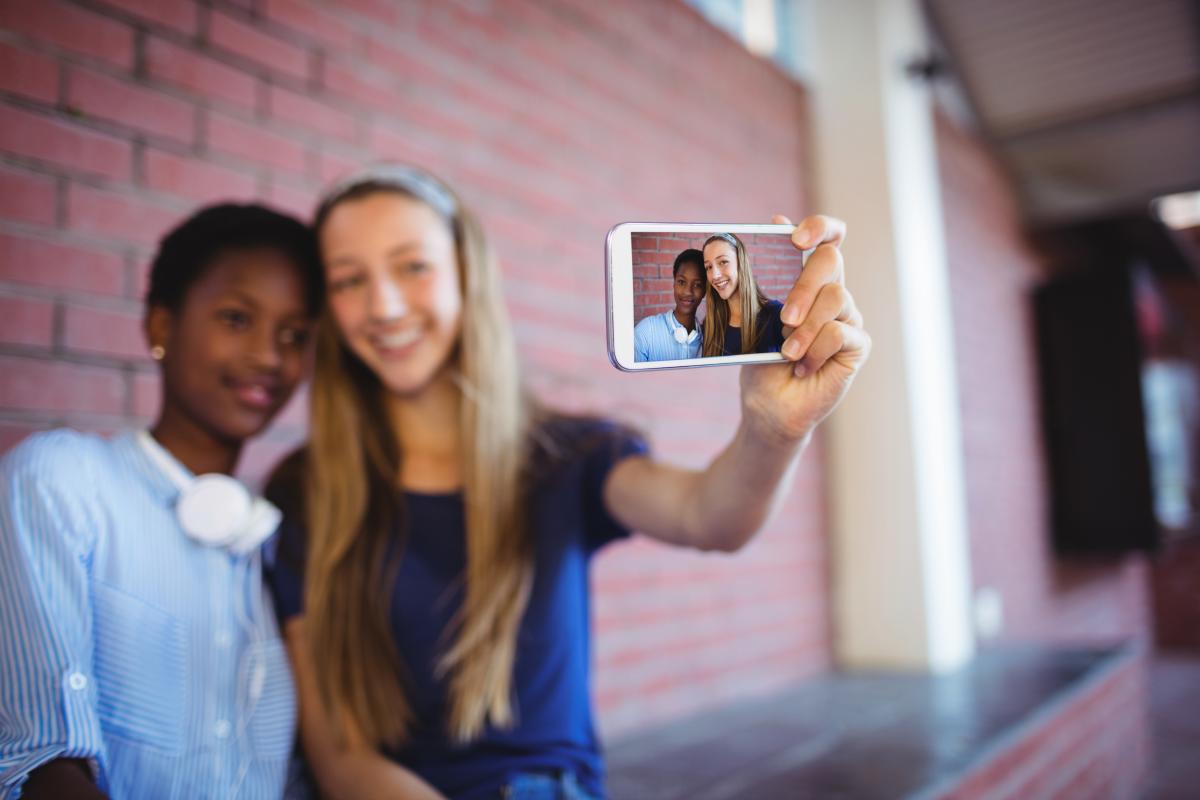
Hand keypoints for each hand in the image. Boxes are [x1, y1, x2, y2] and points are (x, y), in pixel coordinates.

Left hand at [740, 214, 870, 443]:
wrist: (767, 405)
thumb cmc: (760, 360)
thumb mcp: (752, 315)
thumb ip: (765, 274)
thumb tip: (776, 221)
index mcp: (808, 281)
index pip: (828, 239)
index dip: (820, 227)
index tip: (796, 239)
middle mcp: (832, 294)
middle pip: (832, 260)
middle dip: (805, 285)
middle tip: (784, 317)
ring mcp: (848, 319)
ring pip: (836, 298)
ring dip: (805, 328)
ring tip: (787, 352)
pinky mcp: (857, 346)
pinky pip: (841, 333)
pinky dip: (816, 350)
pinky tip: (802, 367)